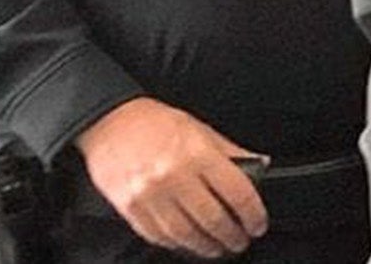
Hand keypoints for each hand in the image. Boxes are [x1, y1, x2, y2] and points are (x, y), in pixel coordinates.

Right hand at [74, 96, 267, 258]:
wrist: (112, 123)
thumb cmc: (157, 123)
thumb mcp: (202, 129)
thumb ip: (231, 152)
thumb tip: (259, 166)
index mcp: (199, 154)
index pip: (238, 192)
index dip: (253, 214)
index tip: (258, 224)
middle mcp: (175, 176)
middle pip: (213, 219)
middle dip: (232, 236)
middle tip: (240, 240)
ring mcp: (150, 195)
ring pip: (186, 234)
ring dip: (206, 246)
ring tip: (217, 247)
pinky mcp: (130, 209)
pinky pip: (159, 236)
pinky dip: (177, 243)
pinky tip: (188, 242)